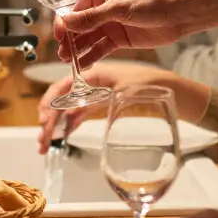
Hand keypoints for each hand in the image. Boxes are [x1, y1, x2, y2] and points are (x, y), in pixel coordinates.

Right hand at [36, 63, 154, 153]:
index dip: (49, 102)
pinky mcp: (104, 105)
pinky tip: (63, 135)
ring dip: (56, 125)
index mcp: (94, 74)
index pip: (63, 87)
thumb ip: (95, 101)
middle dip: (49, 119)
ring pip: (70, 109)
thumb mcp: (123, 92)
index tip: (43, 120)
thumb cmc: (152, 85)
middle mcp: (92, 83)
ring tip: (45, 143)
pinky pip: (81, 114)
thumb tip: (71, 114)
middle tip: (42, 140)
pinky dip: (70, 124)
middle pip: (62, 99)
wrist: (175, 93)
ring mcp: (98, 94)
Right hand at [56, 0, 187, 68]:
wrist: (178, 14)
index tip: (58, 36)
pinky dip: (92, 57)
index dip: (65, 23)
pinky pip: (101, 49)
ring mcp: (110, 25)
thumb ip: (92, 17)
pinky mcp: (120, 39)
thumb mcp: (119, 8)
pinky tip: (82, 65)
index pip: (75, 9)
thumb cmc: (151, 1)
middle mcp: (102, 8)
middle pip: (80, 26)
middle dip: (70, 39)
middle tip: (62, 53)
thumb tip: (67, 22)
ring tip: (68, 61)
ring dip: (78, 50)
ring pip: (89, 39)